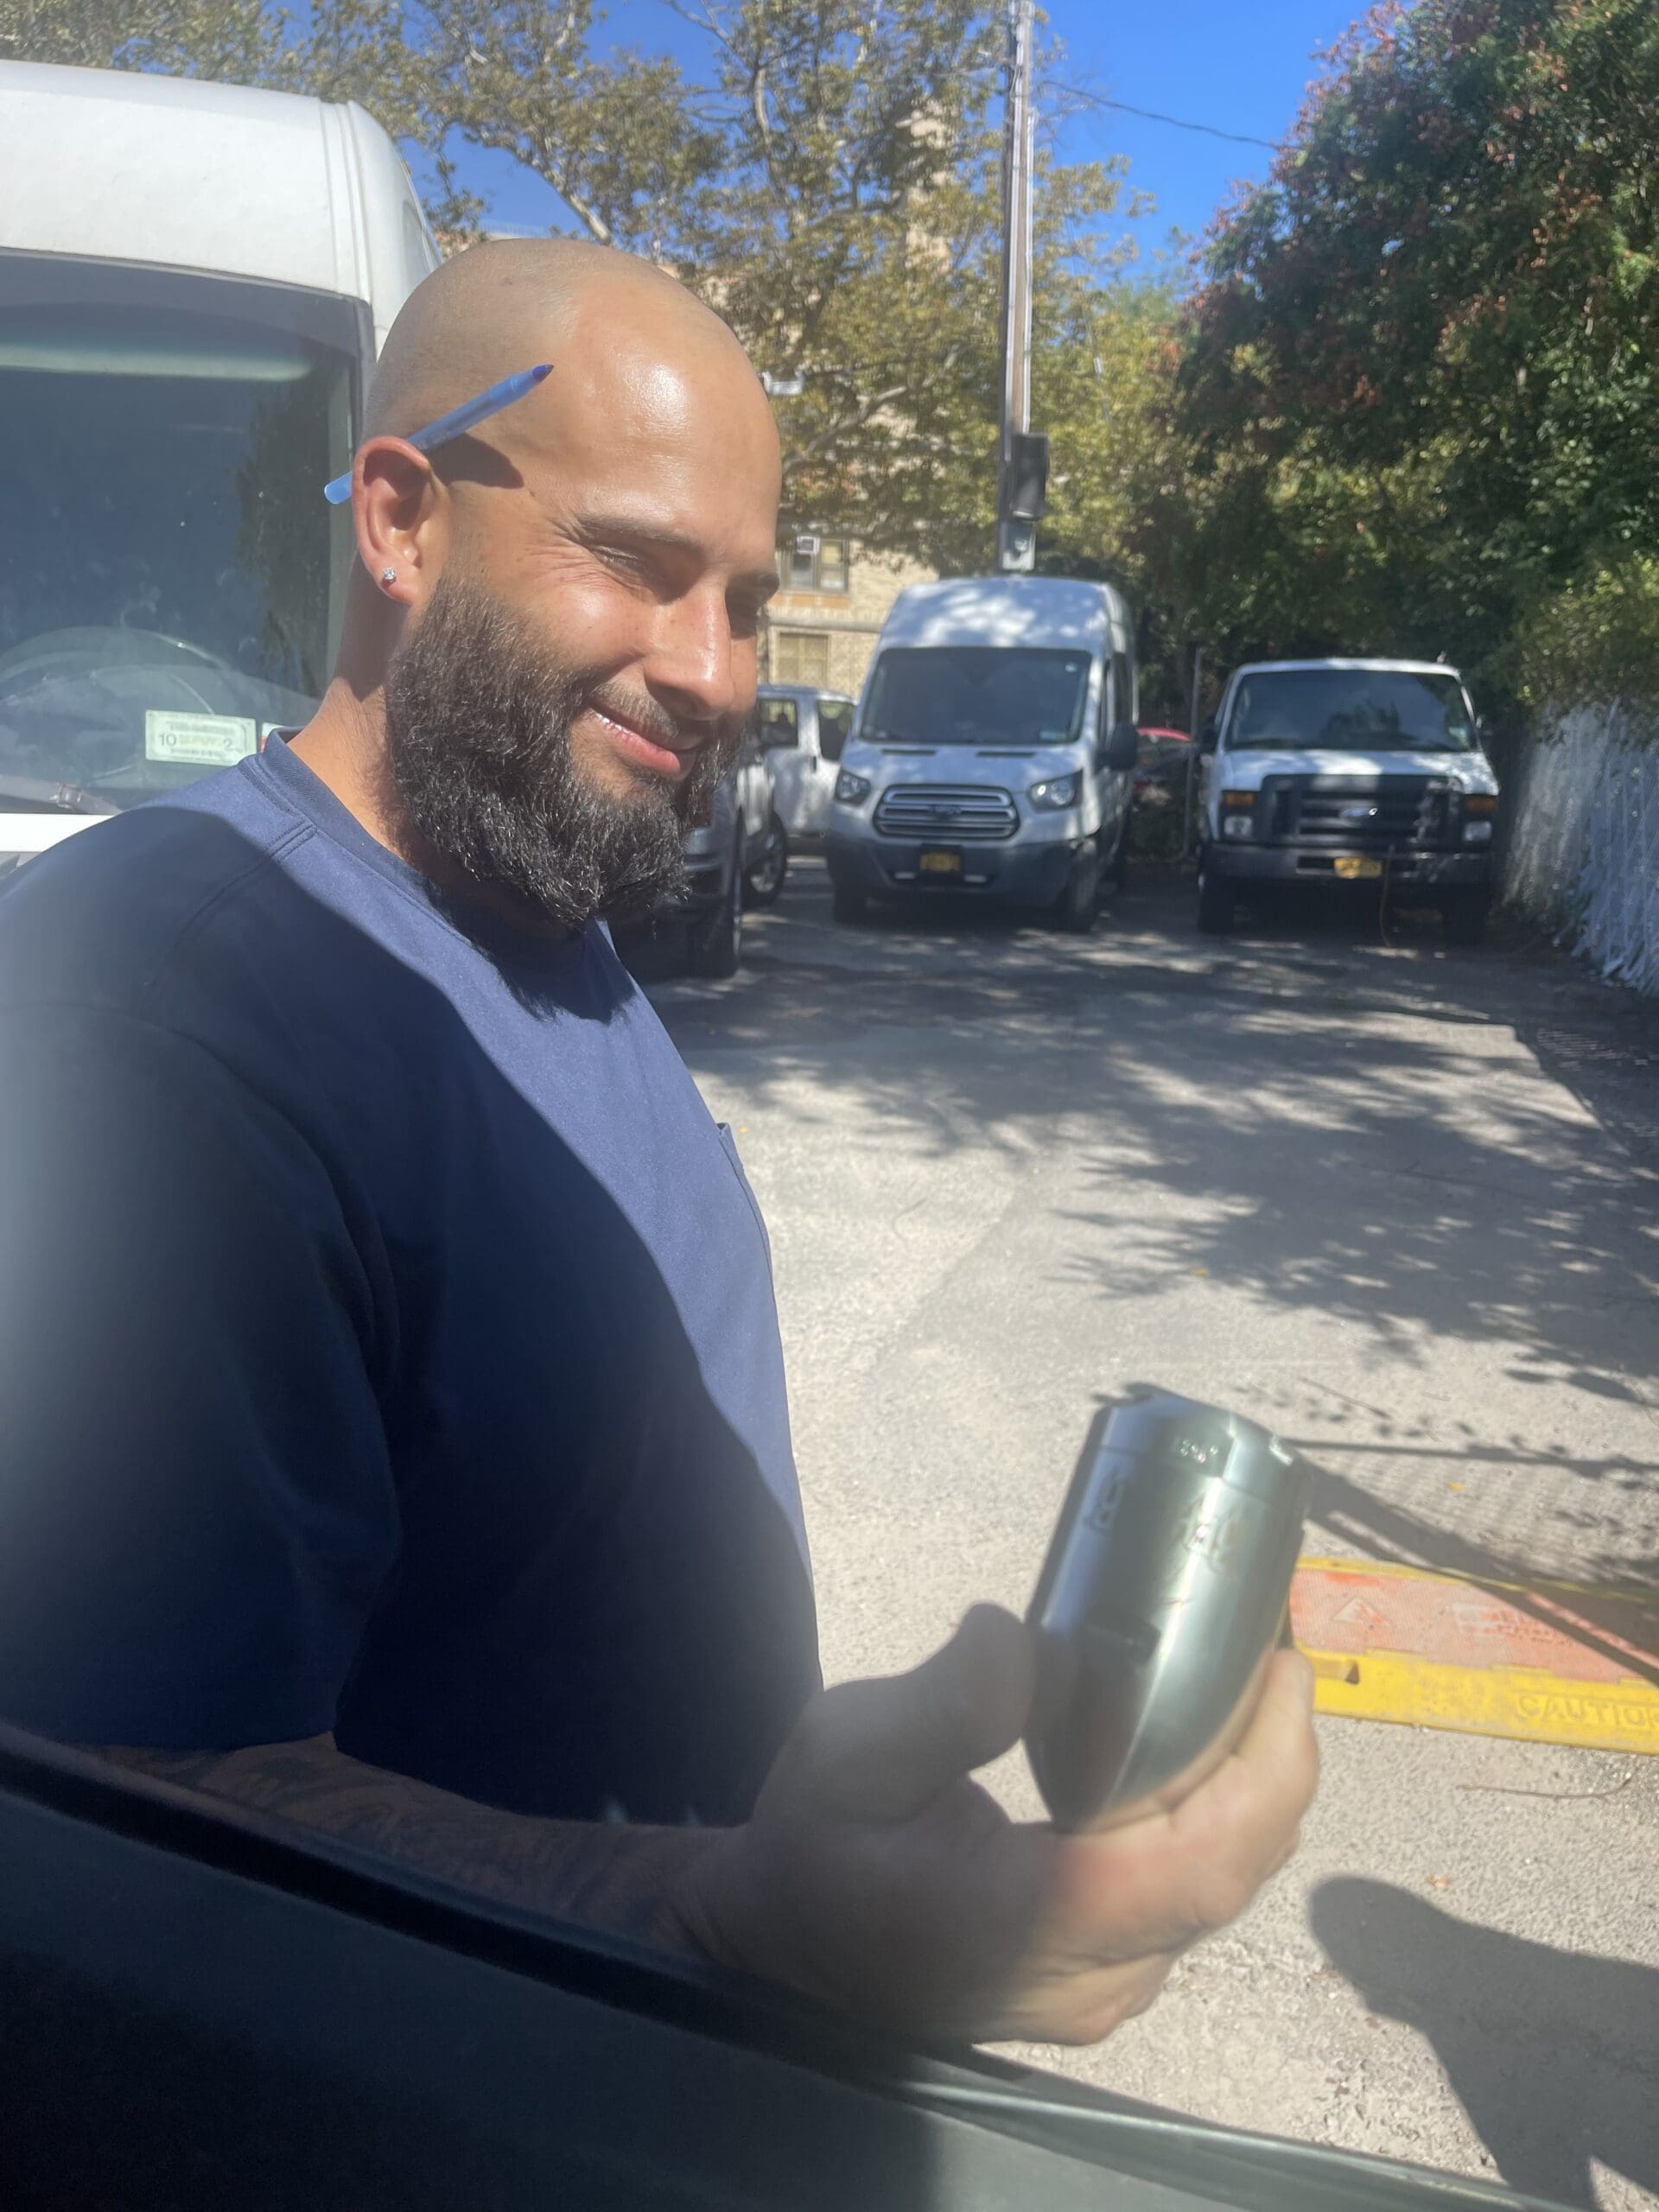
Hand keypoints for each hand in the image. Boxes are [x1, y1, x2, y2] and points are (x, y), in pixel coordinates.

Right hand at [678, 1605, 1317, 2044]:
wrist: (788, 1951)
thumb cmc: (815, 1851)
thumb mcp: (845, 1755)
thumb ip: (944, 1705)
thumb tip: (1028, 1643)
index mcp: (1029, 1922)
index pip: (1196, 1868)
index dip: (1263, 1772)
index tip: (1280, 1672)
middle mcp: (1091, 1977)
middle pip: (1230, 1872)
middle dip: (1274, 1756)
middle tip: (1272, 1647)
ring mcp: (1107, 1989)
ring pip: (1220, 1886)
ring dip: (1252, 1783)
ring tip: (1247, 1677)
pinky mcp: (1108, 1975)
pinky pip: (1190, 1892)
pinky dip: (1217, 1813)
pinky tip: (1202, 1739)